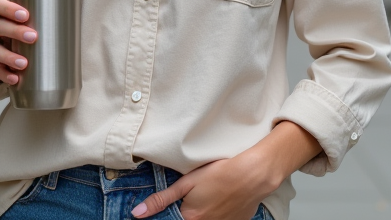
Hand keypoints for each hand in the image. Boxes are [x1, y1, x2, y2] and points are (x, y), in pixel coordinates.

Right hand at [0, 0, 37, 90]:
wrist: (0, 44)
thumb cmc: (19, 28)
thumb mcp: (24, 20)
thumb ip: (38, 15)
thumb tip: (70, 16)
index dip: (8, 9)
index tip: (26, 15)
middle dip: (15, 31)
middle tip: (33, 37)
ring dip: (8, 56)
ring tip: (24, 64)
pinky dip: (4, 74)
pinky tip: (15, 79)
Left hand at [131, 154, 272, 219]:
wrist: (253, 174)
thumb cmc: (220, 174)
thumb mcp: (187, 183)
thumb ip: (161, 199)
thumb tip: (137, 214)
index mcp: (190, 219)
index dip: (170, 213)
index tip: (177, 204)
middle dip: (189, 211)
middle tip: (201, 196)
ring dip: (204, 213)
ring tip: (212, 196)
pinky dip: (218, 214)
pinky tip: (222, 201)